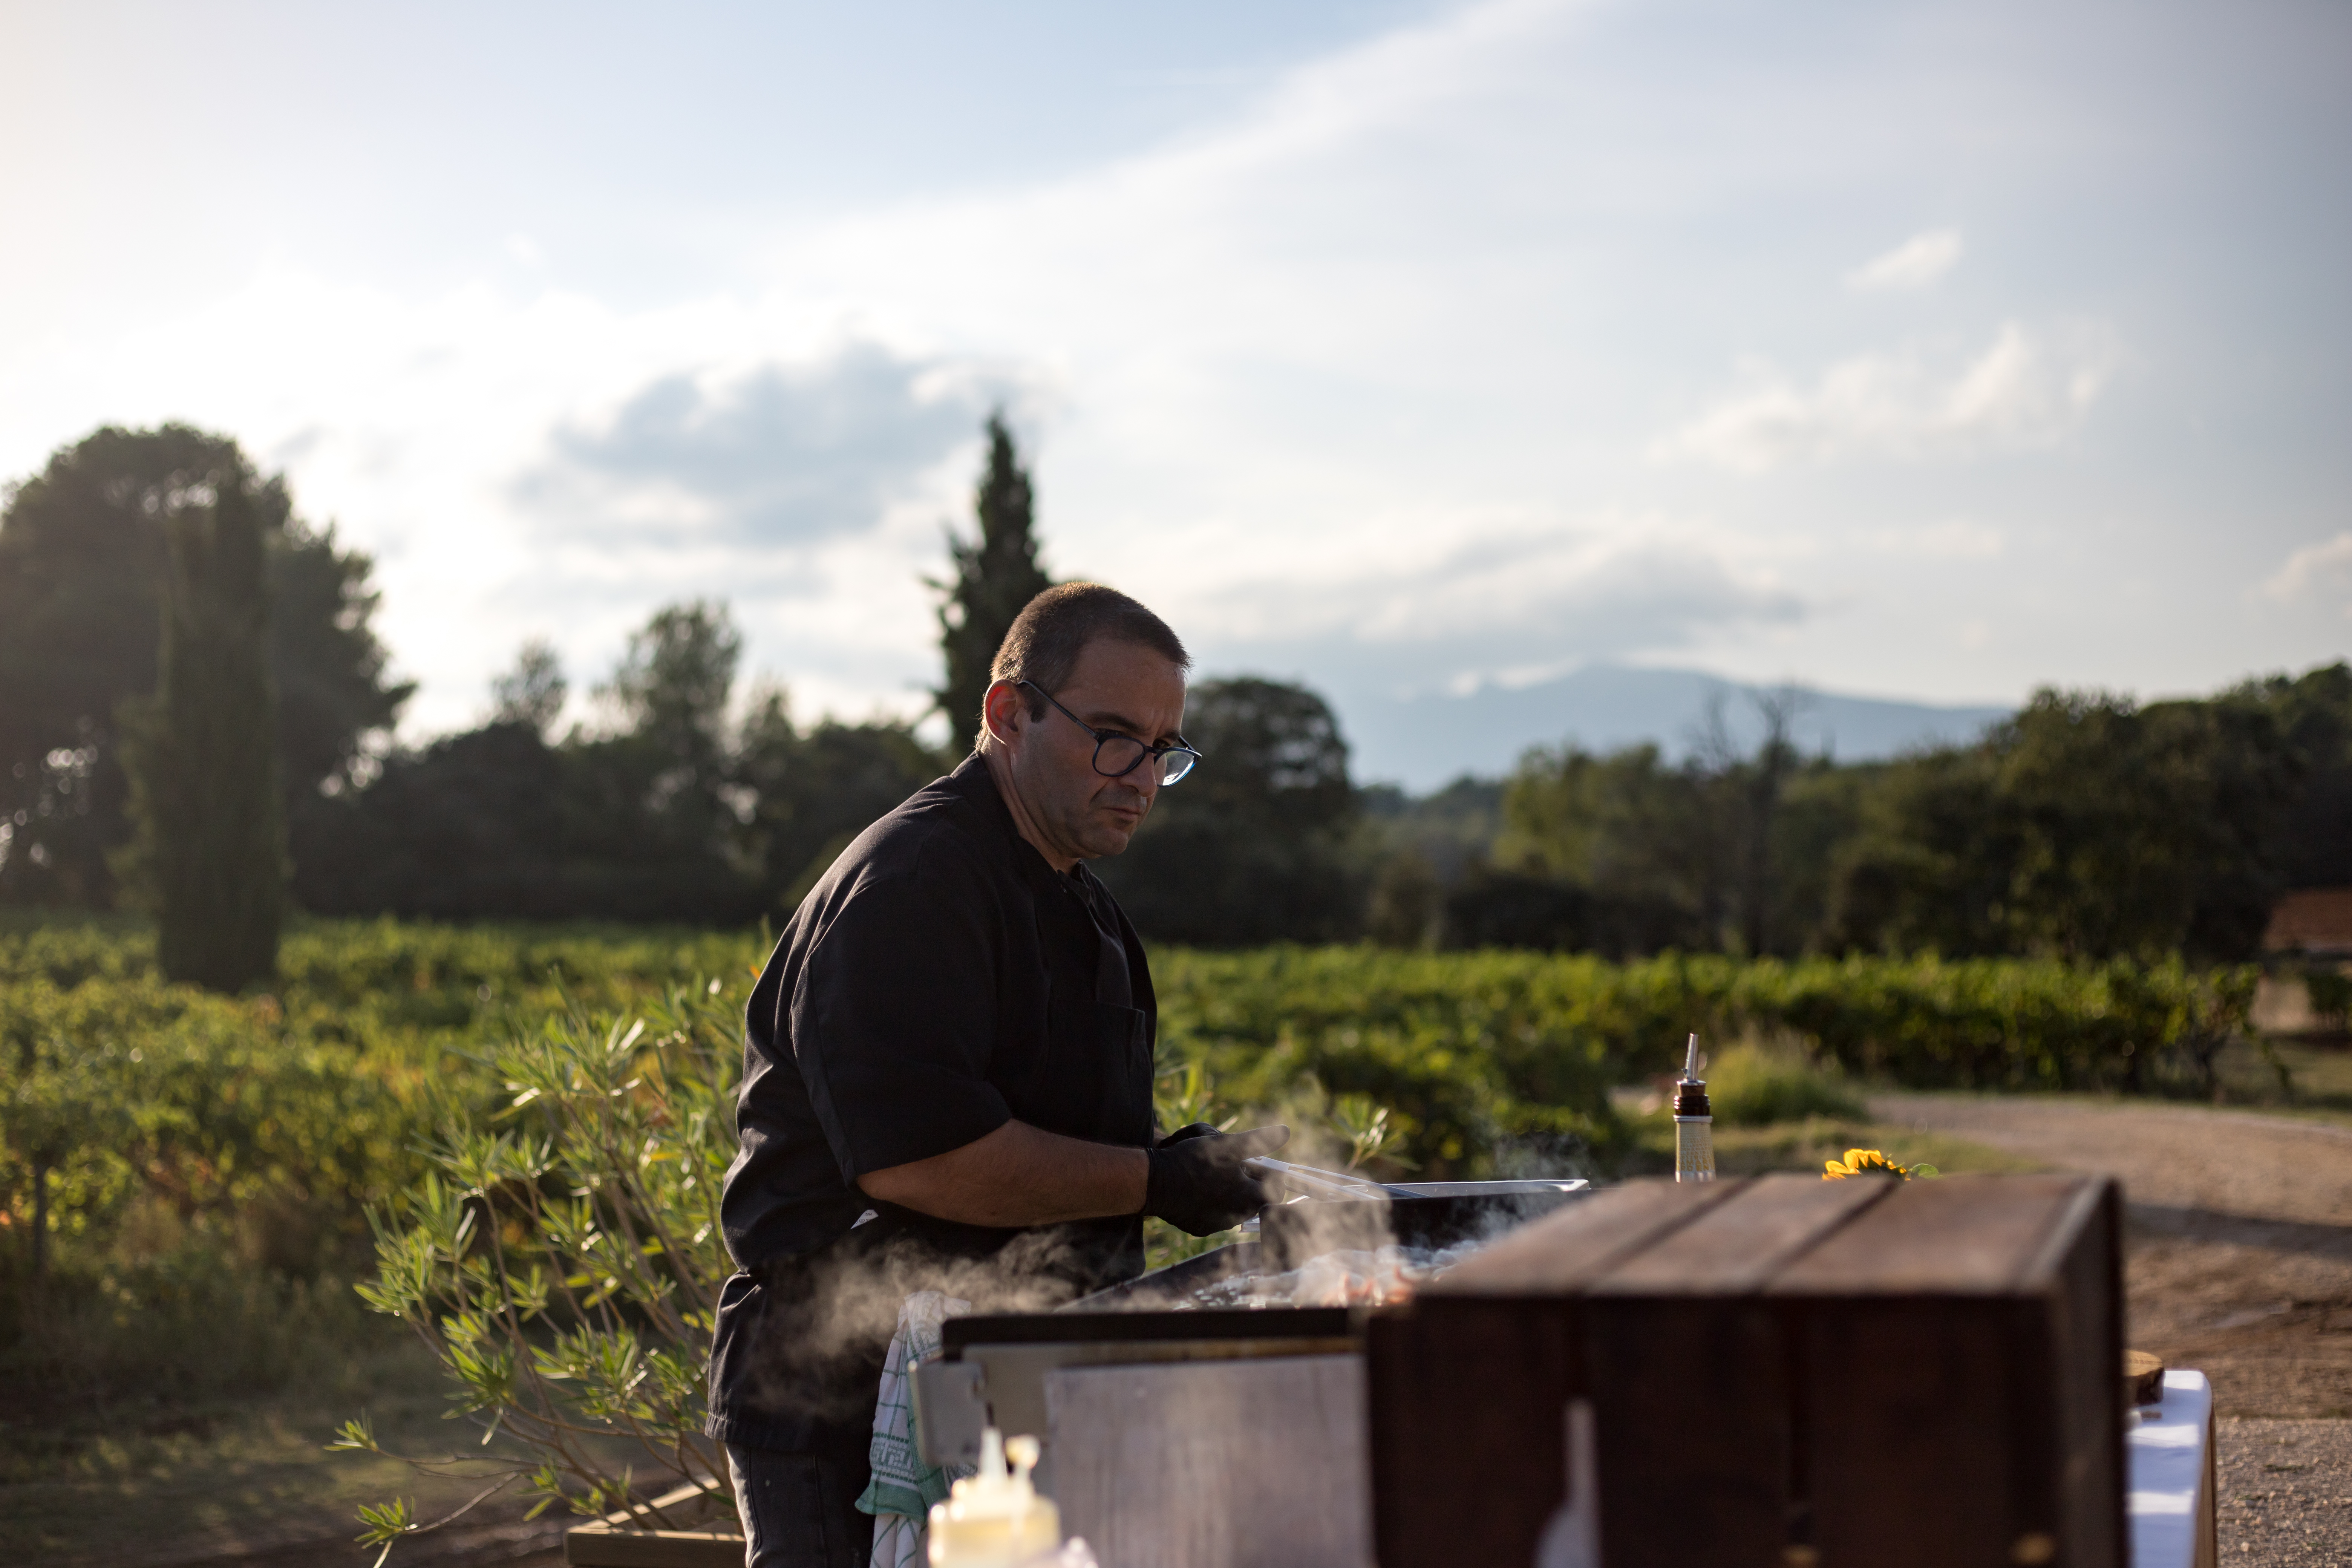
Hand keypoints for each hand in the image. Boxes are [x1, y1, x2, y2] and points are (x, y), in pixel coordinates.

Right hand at [1143, 1124, 1288, 1236]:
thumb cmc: (1194, 1161)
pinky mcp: (1200, 1228)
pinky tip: (1195, 1187)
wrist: (1154, 1182)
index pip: (1276, 1190)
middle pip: (1253, 1198)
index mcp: (1251, 1198)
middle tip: (1229, 1163)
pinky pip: (1212, 1213)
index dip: (1269, 1174)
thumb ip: (1259, 1140)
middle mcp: (1238, 1216)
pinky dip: (1209, 1201)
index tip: (1255, 1162)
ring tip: (1209, 1172)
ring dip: (1227, 1190)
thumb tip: (1286, 1131)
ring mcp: (1218, 1225)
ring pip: (1232, 1205)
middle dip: (1246, 1181)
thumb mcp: (1229, 1144)